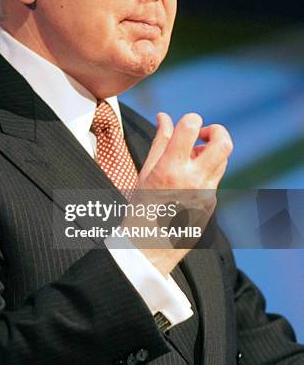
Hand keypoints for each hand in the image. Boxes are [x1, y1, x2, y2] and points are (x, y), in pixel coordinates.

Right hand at [125, 112, 232, 273]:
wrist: (148, 248)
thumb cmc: (140, 208)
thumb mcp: (145, 172)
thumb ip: (160, 141)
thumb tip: (164, 117)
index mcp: (171, 169)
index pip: (191, 127)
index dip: (191, 119)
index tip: (185, 124)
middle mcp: (194, 180)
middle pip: (224, 143)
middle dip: (216, 131)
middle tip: (201, 135)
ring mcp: (207, 195)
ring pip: (222, 161)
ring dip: (209, 153)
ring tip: (189, 160)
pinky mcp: (212, 205)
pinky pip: (214, 180)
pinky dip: (203, 174)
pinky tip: (184, 185)